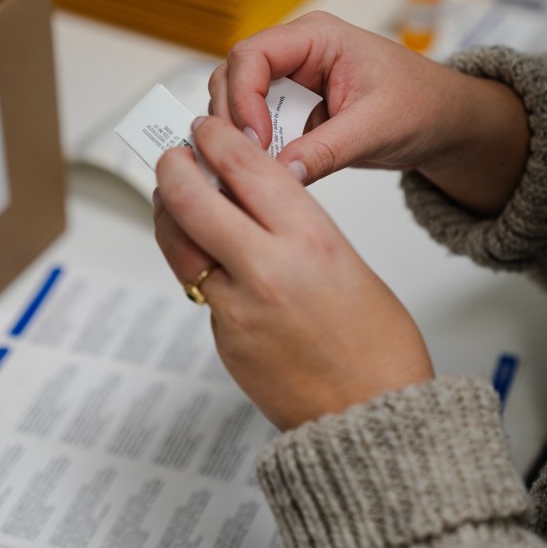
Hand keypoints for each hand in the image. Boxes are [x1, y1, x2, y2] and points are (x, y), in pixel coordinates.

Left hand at [154, 116, 432, 430]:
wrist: (372, 418)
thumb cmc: (378, 344)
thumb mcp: (346, 261)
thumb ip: (296, 226)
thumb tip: (251, 198)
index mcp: (310, 240)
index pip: (245, 167)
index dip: (216, 139)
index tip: (205, 129)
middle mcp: (266, 269)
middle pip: (190, 199)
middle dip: (172, 167)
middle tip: (172, 156)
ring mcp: (236, 308)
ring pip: (177, 243)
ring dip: (168, 213)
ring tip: (173, 199)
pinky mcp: (222, 340)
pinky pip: (198, 287)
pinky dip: (197, 262)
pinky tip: (209, 257)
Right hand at [209, 11, 529, 215]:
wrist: (442, 121)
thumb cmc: (421, 104)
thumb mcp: (377, 128)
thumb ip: (327, 150)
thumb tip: (282, 174)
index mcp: (316, 36)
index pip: (252, 55)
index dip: (243, 99)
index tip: (255, 142)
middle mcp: (296, 53)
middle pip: (233, 76)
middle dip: (232, 118)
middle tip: (244, 159)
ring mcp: (292, 80)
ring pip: (238, 100)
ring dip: (239, 134)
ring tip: (253, 168)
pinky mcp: (294, 109)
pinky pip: (258, 125)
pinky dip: (255, 148)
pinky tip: (264, 170)